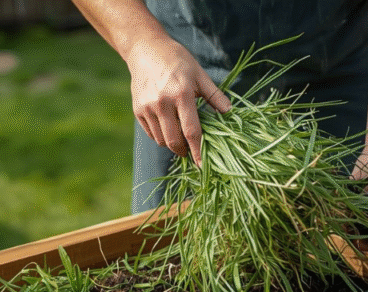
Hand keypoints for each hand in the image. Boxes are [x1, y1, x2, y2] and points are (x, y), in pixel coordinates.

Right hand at [126, 36, 231, 164]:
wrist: (146, 50)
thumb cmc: (177, 61)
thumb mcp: (199, 74)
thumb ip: (215, 95)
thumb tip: (230, 113)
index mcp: (181, 95)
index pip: (192, 130)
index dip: (198, 151)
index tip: (203, 165)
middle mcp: (162, 103)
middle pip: (174, 141)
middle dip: (185, 152)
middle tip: (192, 152)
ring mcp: (147, 107)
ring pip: (161, 140)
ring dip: (173, 145)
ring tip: (181, 138)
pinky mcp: (138, 110)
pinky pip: (151, 133)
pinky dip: (161, 137)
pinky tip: (168, 128)